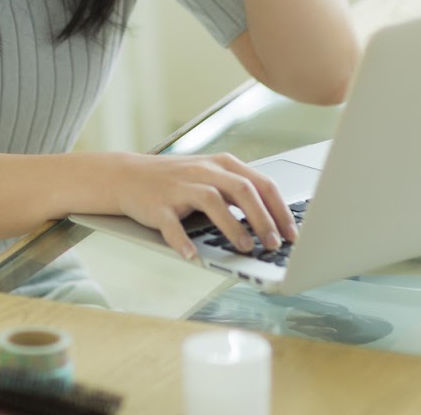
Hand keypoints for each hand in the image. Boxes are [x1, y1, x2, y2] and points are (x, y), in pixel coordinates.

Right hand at [104, 151, 298, 261]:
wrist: (127, 175)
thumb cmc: (177, 180)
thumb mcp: (211, 177)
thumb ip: (239, 192)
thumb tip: (275, 222)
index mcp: (222, 165)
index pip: (261, 183)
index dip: (280, 210)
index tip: (293, 234)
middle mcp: (204, 171)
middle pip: (242, 189)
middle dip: (263, 218)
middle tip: (275, 244)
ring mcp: (179, 187)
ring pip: (212, 201)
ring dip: (232, 226)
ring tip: (246, 247)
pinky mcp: (157, 204)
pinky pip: (171, 223)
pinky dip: (182, 240)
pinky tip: (192, 255)